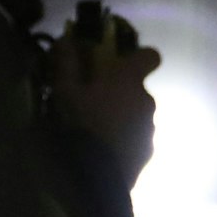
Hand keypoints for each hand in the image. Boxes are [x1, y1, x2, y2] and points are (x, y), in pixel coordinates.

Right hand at [49, 15, 158, 187]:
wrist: (94, 177)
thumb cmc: (78, 124)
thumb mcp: (64, 91)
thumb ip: (68, 62)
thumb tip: (67, 40)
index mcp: (129, 80)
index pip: (151, 55)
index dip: (140, 56)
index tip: (121, 63)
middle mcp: (147, 100)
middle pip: (138, 88)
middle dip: (121, 92)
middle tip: (94, 102)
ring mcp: (151, 128)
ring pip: (138, 114)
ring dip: (123, 116)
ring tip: (97, 130)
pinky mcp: (149, 152)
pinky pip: (138, 137)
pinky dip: (125, 138)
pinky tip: (104, 149)